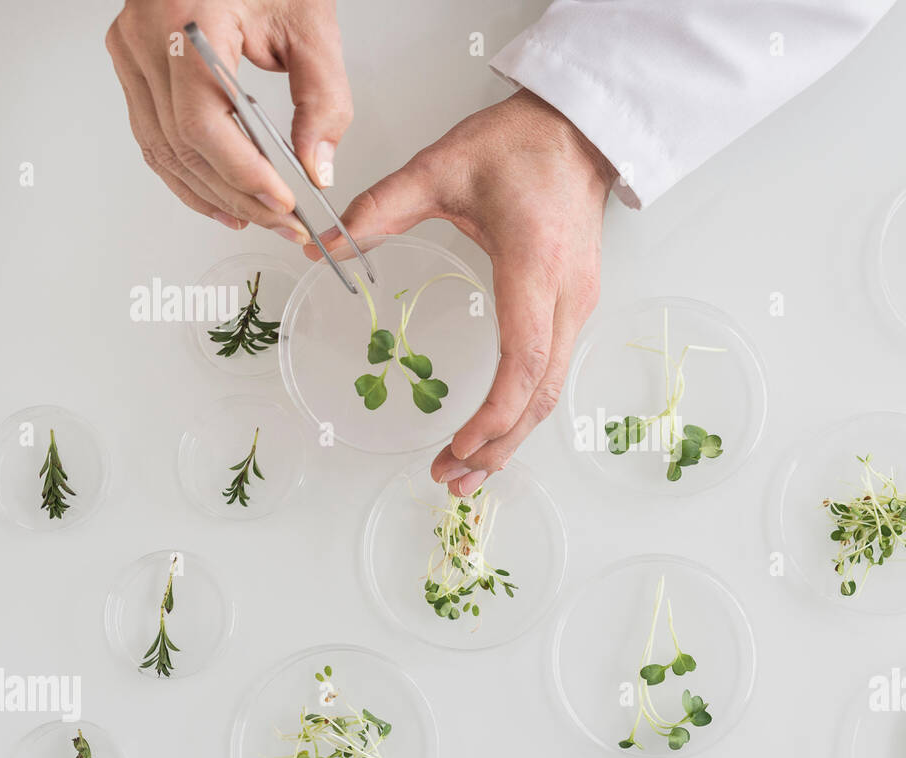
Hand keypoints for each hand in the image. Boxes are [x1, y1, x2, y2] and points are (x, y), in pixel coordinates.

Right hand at [106, 0, 351, 240]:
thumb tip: (316, 167)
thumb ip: (323, 101)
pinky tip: (222, 199)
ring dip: (211, 195)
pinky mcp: (135, 64)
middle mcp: (146, 35)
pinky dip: (188, 174)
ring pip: (162, 150)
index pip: (203, 122)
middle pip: (183, 145)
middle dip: (238, 195)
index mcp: (188, 17)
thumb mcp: (311, 26)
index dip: (243, 175)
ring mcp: (132, 51)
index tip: (283, 204)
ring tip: (259, 219)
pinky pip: (154, 135)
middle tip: (285, 223)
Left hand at [306, 89, 617, 493]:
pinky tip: (495, 430)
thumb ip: (381, 209)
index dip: (493, 414)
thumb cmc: (518, 145)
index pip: (522, 362)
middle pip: (540, 394)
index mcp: (534, 267)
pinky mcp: (576, 306)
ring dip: (511, 437)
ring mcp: (578, 305)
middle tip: (450, 478)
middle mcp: (566, 297)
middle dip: (497, 445)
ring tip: (468, 470)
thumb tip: (325, 247)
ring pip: (551, 390)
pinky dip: (523, 409)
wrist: (580, 131)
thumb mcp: (440, 167)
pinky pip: (552, 372)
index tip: (457, 445)